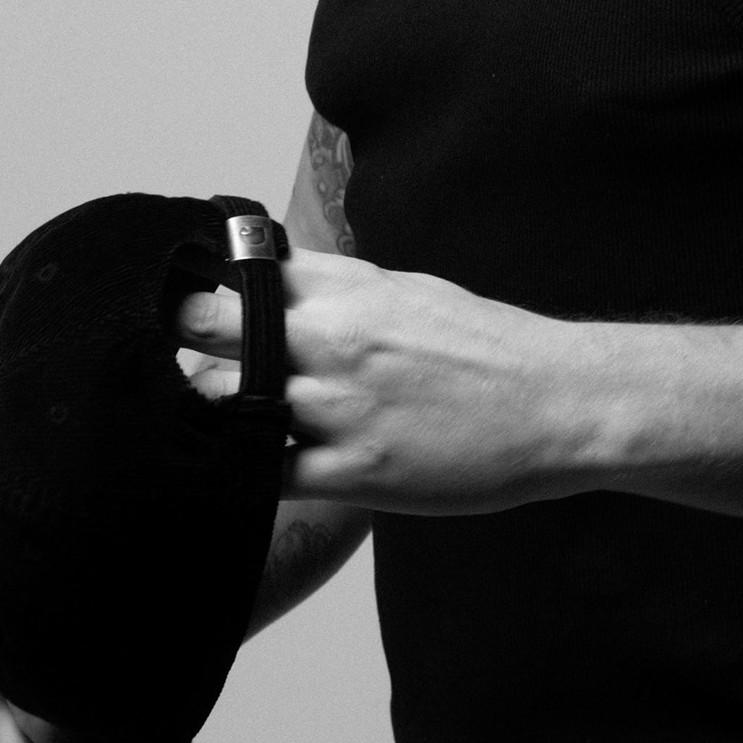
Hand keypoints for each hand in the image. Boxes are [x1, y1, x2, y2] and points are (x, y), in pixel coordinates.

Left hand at [176, 248, 595, 513]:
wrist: (561, 405)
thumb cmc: (486, 350)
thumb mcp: (407, 290)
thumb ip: (335, 287)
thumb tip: (272, 279)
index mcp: (346, 286)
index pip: (235, 269)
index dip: (197, 287)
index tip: (182, 305)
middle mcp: (333, 336)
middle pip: (207, 325)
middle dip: (182, 342)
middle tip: (181, 364)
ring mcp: (339, 405)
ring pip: (221, 402)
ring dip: (208, 413)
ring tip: (217, 423)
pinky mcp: (354, 470)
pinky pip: (263, 473)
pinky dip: (242, 471)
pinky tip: (242, 471)